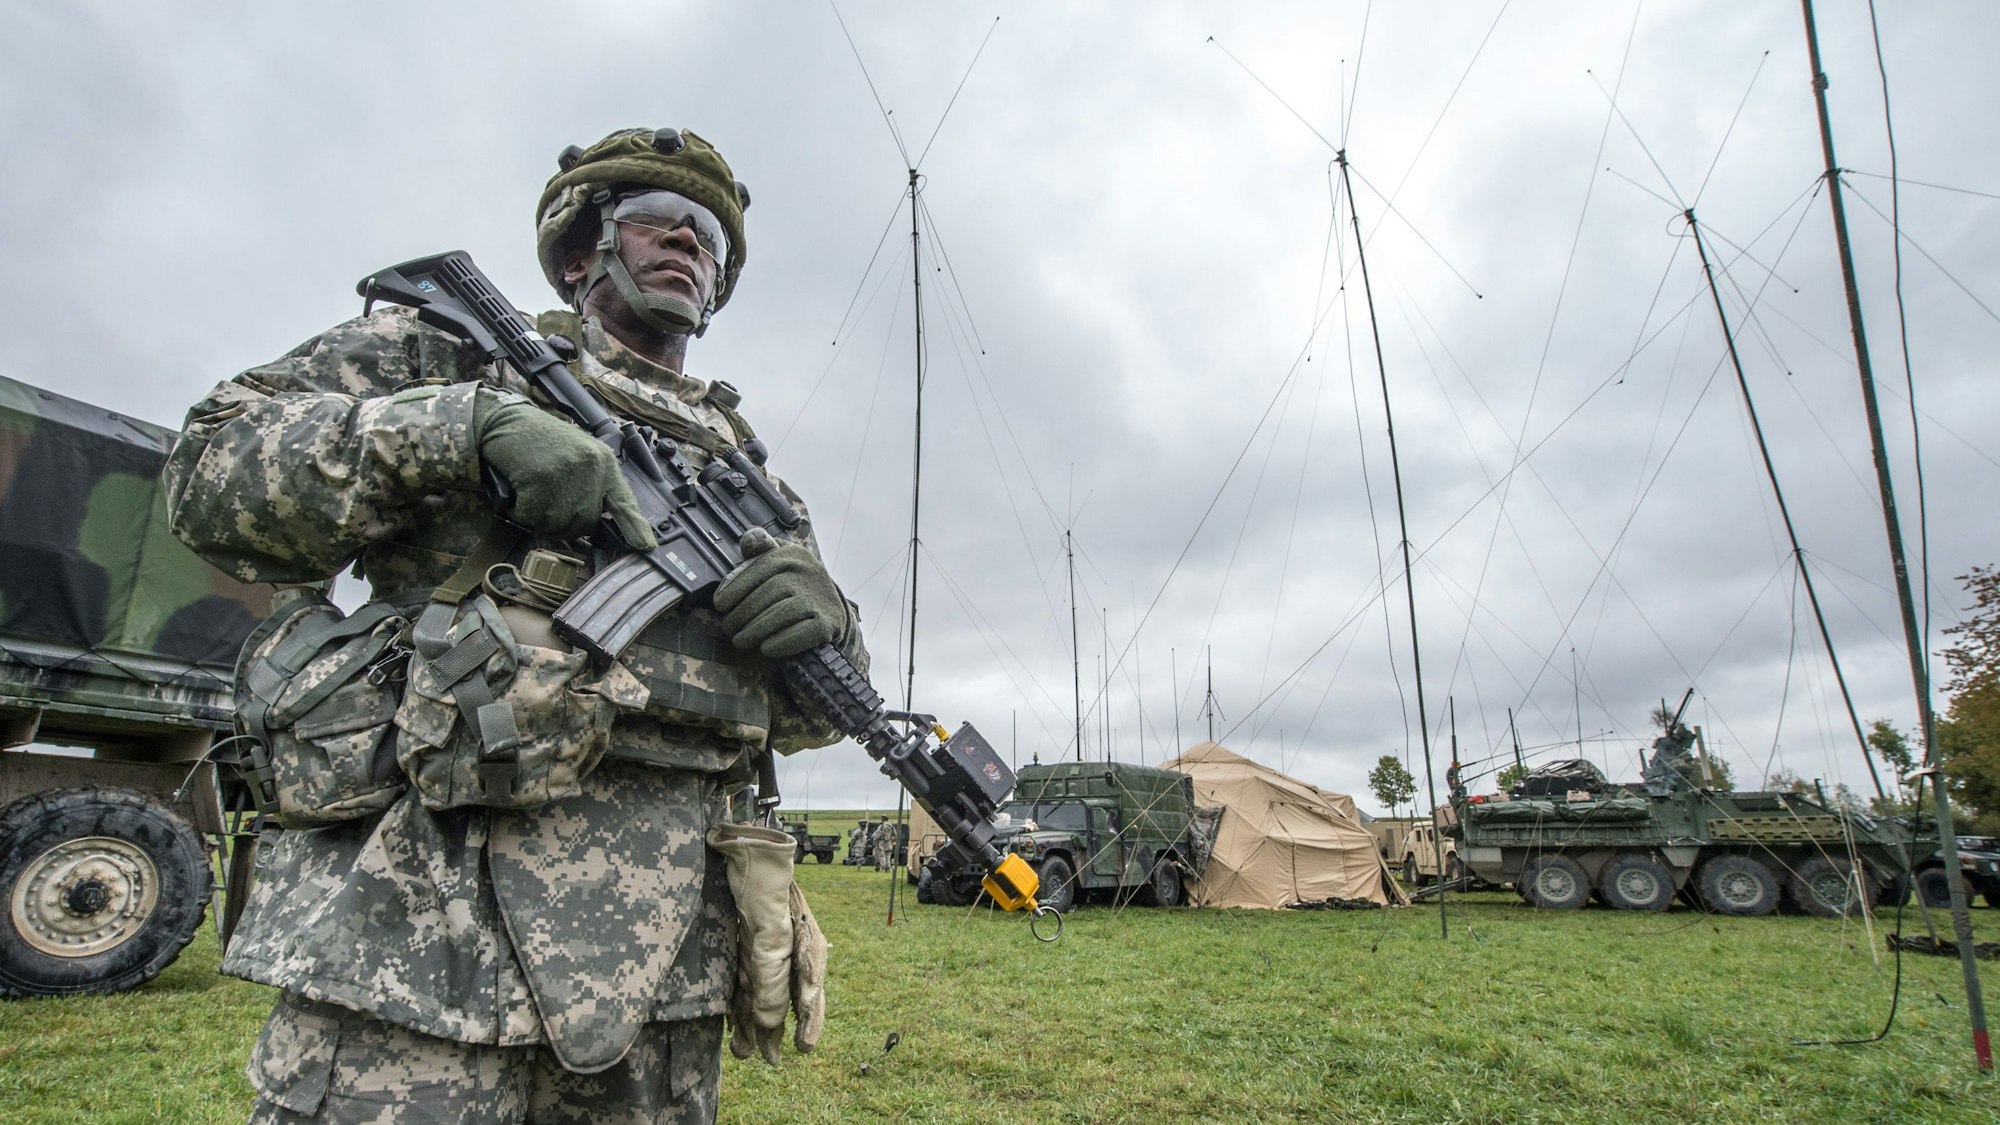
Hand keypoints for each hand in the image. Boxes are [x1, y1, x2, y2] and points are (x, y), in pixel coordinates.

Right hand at [473, 388, 654, 546]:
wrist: (508, 421)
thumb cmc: (542, 442)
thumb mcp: (580, 456)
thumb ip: (593, 485)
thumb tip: (596, 522)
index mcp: (604, 463)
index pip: (624, 501)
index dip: (636, 527)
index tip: (646, 546)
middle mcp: (591, 468)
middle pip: (584, 524)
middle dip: (564, 521)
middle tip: (547, 499)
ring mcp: (566, 474)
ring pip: (556, 524)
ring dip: (538, 517)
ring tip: (533, 490)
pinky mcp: (539, 480)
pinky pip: (530, 518)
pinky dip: (519, 511)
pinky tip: (519, 491)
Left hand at [714, 529, 846, 657]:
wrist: (831, 609)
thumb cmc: (793, 585)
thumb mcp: (779, 560)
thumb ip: (760, 550)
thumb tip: (749, 541)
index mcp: (794, 554)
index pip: (761, 567)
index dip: (736, 587)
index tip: (719, 605)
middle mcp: (809, 572)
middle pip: (768, 592)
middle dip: (742, 614)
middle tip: (728, 628)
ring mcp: (820, 598)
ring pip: (781, 614)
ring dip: (755, 630)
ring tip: (740, 640)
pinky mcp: (828, 623)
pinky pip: (801, 634)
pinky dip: (781, 642)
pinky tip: (766, 648)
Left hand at [729, 881, 826, 1063]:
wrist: (740, 851)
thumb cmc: (762, 886)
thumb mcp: (770, 933)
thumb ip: (771, 977)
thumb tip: (770, 1021)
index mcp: (806, 946)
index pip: (809, 991)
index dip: (808, 1020)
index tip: (803, 1047)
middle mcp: (789, 950)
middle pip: (787, 997)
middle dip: (779, 1029)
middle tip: (774, 1060)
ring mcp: (766, 949)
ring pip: (763, 993)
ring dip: (755, 1023)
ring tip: (745, 1053)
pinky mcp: (744, 947)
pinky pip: (744, 982)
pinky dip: (739, 1004)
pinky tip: (732, 1026)